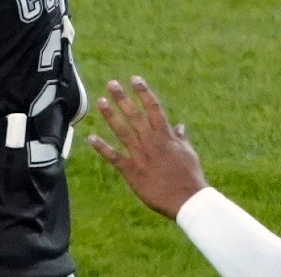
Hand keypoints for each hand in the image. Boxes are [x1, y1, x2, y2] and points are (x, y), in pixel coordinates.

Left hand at [87, 76, 207, 219]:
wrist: (188, 201)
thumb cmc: (190, 177)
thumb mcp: (189, 154)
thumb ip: (181, 138)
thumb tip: (180, 126)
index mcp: (166, 136)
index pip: (154, 108)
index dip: (144, 92)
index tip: (135, 79)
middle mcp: (152, 142)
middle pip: (135, 115)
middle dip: (123, 98)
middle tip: (111, 84)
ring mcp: (140, 155)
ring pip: (122, 131)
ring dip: (110, 115)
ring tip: (100, 101)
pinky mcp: (132, 170)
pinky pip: (114, 157)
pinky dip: (102, 147)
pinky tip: (90, 138)